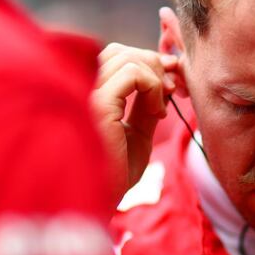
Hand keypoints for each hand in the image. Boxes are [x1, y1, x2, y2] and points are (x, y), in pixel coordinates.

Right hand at [91, 43, 179, 203]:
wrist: (103, 202)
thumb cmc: (115, 174)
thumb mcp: (138, 133)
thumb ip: (147, 105)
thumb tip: (164, 78)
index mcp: (86, 95)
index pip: (112, 57)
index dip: (146, 61)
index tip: (171, 80)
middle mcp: (81, 90)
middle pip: (118, 52)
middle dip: (152, 63)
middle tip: (173, 88)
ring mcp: (85, 96)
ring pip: (124, 57)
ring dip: (155, 76)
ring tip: (163, 105)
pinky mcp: (97, 106)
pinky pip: (131, 75)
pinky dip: (153, 87)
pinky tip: (158, 113)